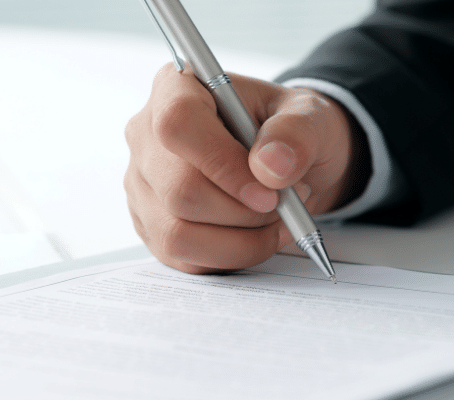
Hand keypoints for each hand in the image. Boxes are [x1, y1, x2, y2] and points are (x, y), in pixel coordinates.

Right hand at [124, 63, 365, 273]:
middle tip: (286, 203)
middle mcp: (147, 136)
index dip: (223, 164)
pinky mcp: (152, 227)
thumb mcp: (309, 115)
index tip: (269, 190)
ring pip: (177, 232)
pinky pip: (185, 258)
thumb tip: (272, 167)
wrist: (284, 161)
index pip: (178, 123)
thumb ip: (297, 132)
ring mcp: (143, 186)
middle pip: (179, 189)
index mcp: (177, 88)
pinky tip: (259, 235)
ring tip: (277, 218)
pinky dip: (233, 255)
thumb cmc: (288, 131)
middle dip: (244, 210)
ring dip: (241, 239)